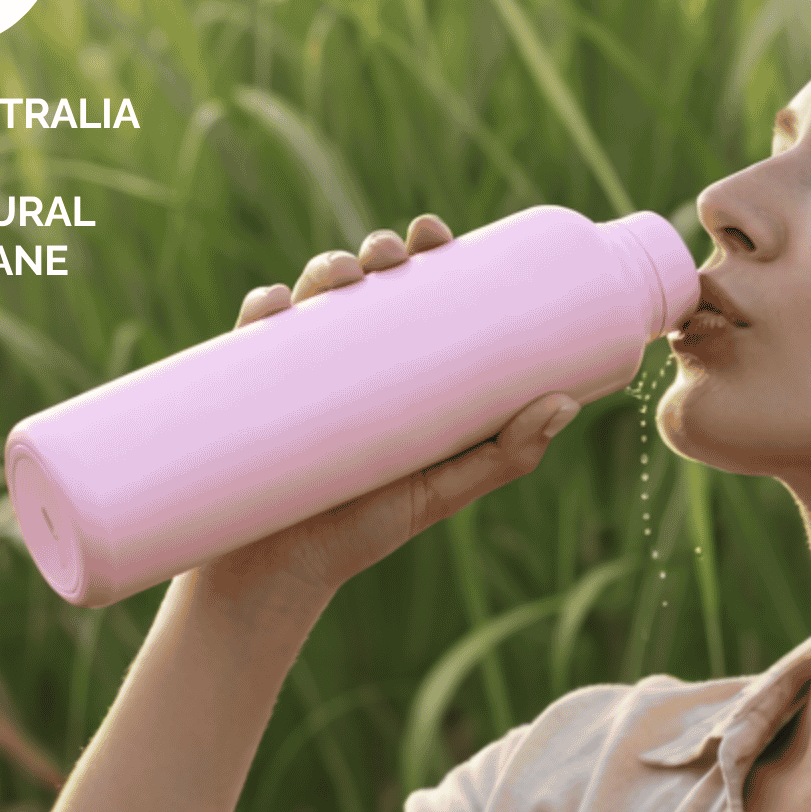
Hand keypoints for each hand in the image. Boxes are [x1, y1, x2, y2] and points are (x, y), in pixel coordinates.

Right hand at [197, 214, 580, 617]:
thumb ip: (505, 455)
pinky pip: (248, 340)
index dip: (423, 253)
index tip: (436, 233)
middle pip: (362, 285)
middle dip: (376, 254)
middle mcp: (343, 363)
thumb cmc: (361, 532)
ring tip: (345, 277)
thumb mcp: (443, 492)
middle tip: (392, 257)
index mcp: (394, 372)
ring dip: (325, 270)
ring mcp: (293, 376)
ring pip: (308, 301)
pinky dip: (262, 313)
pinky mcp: (244, 396)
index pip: (411, 294)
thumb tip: (566, 404)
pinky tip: (278, 306)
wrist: (277, 578)